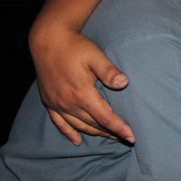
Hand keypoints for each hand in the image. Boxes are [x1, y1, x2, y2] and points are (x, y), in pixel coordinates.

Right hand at [30, 24, 134, 144]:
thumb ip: (109, 71)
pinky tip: (77, 140)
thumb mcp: (95, 55)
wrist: (48, 40)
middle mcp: (68, 103)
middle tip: (126, 138)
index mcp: (82, 94)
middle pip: (94, 124)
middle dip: (111, 132)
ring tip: (110, 137)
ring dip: (95, 133)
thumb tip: (124, 83)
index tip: (132, 137)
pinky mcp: (49, 102)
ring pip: (79, 126)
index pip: (105, 118)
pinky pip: (60, 123)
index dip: (120, 128)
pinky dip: (69, 133)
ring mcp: (57, 104)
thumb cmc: (75, 46)